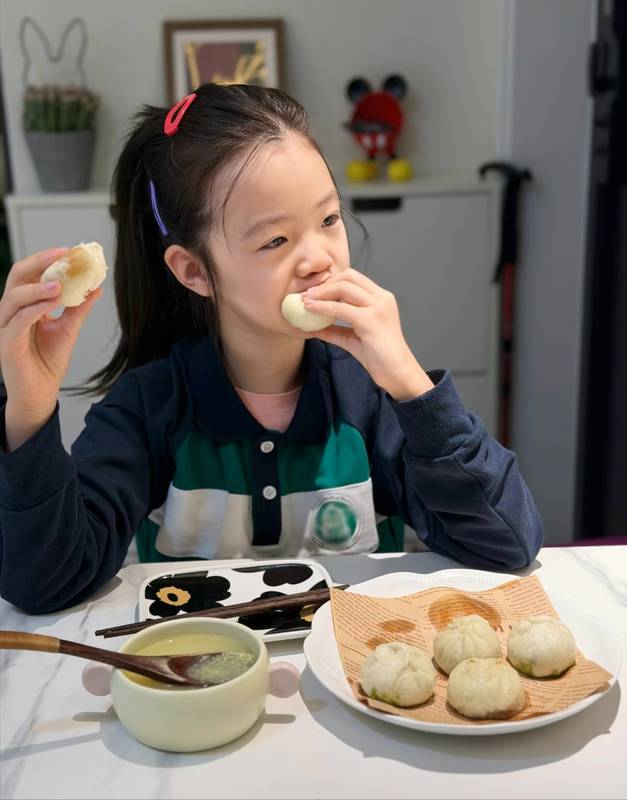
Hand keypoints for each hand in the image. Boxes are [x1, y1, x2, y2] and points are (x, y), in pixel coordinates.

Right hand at [0, 247, 101, 448]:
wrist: (40, 392)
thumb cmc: (48, 361)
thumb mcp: (69, 329)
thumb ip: (79, 308)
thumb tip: (96, 287)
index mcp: (25, 304)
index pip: (30, 274)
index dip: (47, 260)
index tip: (69, 251)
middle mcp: (12, 311)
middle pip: (17, 277)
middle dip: (38, 262)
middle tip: (62, 256)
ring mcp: (6, 327)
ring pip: (13, 298)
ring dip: (36, 288)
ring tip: (59, 284)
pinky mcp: (6, 344)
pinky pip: (16, 322)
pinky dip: (33, 310)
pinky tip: (50, 303)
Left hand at [302, 268, 433, 399]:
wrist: (397, 372)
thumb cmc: (379, 356)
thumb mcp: (353, 338)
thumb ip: (335, 330)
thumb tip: (312, 327)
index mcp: (380, 298)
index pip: (353, 277)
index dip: (331, 281)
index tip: (314, 291)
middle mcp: (381, 298)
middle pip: (348, 277)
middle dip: (325, 283)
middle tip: (308, 294)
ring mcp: (378, 308)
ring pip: (343, 288)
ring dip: (321, 293)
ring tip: (306, 301)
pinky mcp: (371, 321)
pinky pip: (340, 309)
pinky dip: (323, 307)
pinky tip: (311, 310)